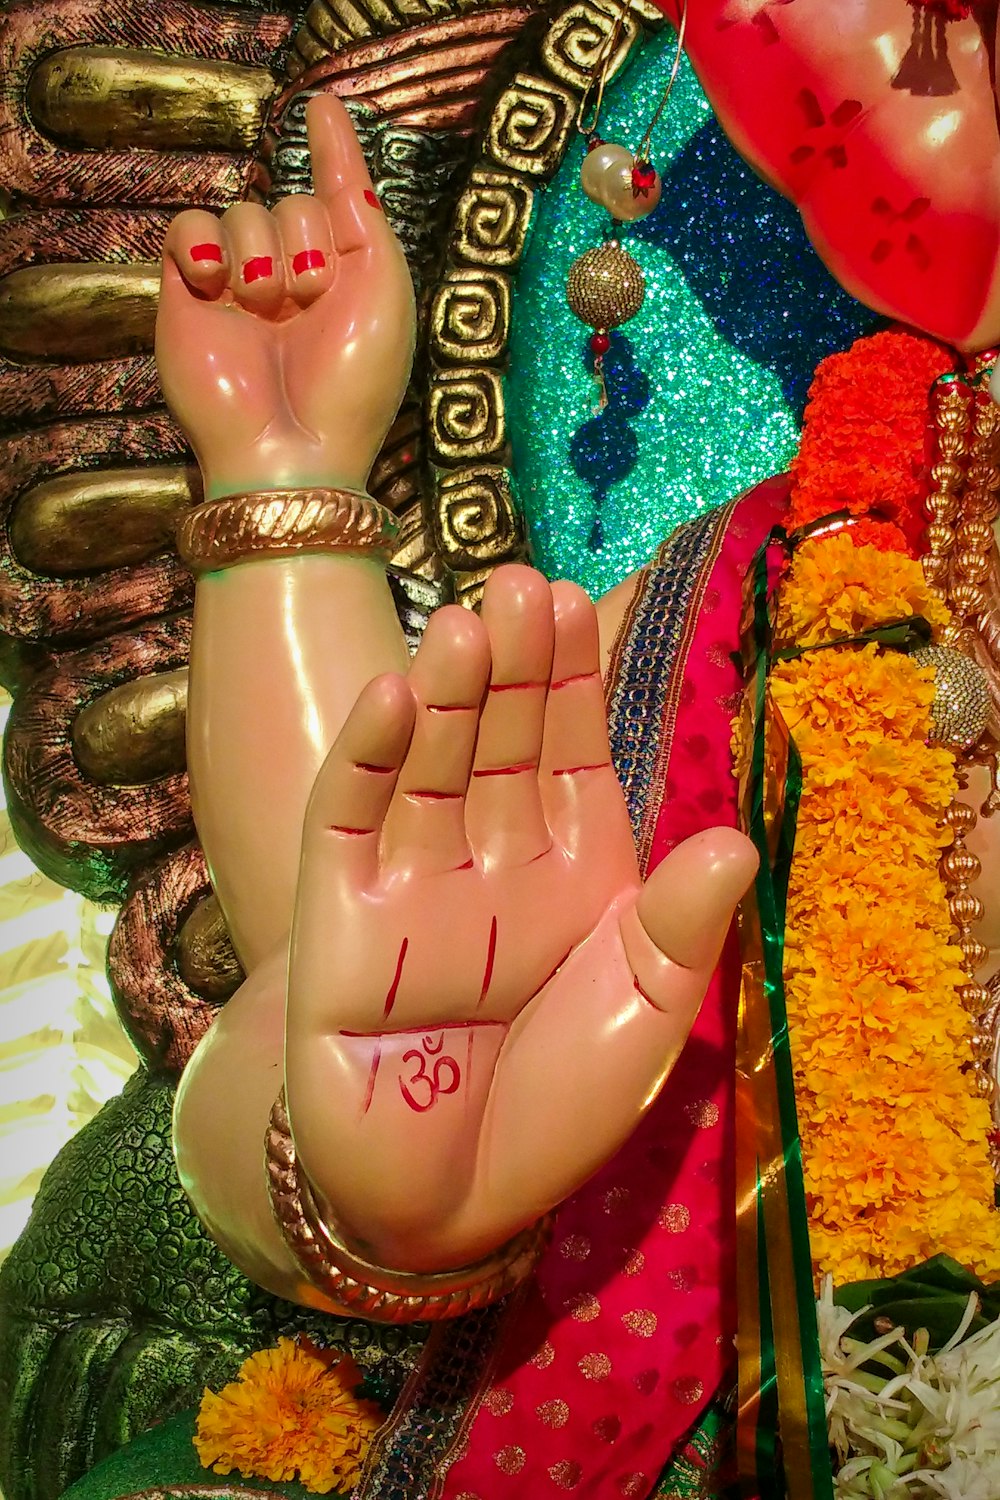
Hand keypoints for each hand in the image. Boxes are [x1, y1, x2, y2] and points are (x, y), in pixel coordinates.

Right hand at [155, 96, 414, 498]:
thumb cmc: (351, 383)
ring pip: (241, 211)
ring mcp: (237, 288)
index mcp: (344, 280)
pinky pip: (187, 227)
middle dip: (304, 240)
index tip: (322, 110)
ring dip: (261, 253)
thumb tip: (336, 137)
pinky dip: (203, 242)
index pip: (333, 199)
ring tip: (267, 308)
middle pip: (290, 201)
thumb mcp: (385, 291)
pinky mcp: (187, 296)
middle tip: (309, 297)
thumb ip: (364, 211)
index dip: (332, 152)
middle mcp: (290, 279)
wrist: (292, 449)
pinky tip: (218, 284)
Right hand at [285, 565, 757, 1269]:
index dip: (572, 681)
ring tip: (466, 622)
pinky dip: (370, 759)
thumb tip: (735, 839)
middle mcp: (492, 860)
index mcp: (572, 872)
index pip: (570, 753)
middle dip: (512, 668)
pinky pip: (350, 822)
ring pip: (429, 767)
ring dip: (446, 696)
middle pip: (499, 743)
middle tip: (521, 584)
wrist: (441, 1200)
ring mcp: (411, 882)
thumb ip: (678, 930)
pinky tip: (395, 697)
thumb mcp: (640, 1021)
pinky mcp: (338, 915)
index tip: (577, 602)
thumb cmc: (553, 1110)